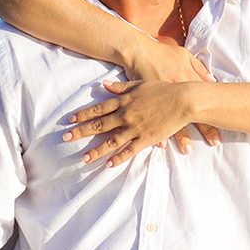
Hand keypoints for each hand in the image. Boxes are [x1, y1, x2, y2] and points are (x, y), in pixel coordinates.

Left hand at [65, 79, 221, 165]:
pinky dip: (118, 158)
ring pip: (111, 141)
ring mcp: (135, 128)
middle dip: (81, 132)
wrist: (183, 99)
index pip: (98, 108)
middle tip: (66, 138)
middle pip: (99, 125)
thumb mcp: (140, 84)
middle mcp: (126, 115)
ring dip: (96, 150)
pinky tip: (108, 164)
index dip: (83, 114)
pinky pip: (129, 150)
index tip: (71, 120)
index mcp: (124, 101)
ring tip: (83, 158)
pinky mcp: (146, 138)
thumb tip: (104, 85)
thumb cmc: (164, 89)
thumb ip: (121, 86)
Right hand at [123, 40, 218, 155]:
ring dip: (181, 136)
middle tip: (214, 142)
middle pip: (193, 113)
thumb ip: (199, 68)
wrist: (139, 51)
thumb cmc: (163, 52)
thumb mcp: (184, 55)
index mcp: (187, 80)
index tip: (221, 128)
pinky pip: (153, 120)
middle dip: (205, 129)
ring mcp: (161, 98)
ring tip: (187, 149)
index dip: (214, 116)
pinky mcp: (147, 102)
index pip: (205, 101)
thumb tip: (212, 81)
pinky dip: (157, 131)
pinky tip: (162, 143)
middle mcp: (177, 91)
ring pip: (174, 121)